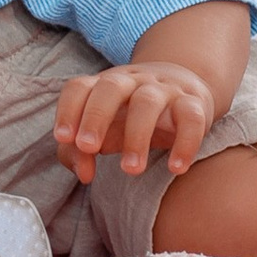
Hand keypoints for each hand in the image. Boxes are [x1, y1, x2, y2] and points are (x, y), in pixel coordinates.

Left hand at [54, 61, 216, 184]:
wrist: (184, 89)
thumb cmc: (130, 114)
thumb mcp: (104, 129)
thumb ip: (81, 151)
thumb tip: (83, 174)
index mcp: (102, 85)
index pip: (79, 88)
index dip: (67, 110)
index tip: (63, 138)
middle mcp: (130, 81)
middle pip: (110, 87)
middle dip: (95, 116)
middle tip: (88, 147)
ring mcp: (163, 89)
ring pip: (147, 102)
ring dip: (137, 136)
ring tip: (131, 170)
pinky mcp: (193, 103)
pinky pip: (191, 118)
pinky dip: (185, 143)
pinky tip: (176, 168)